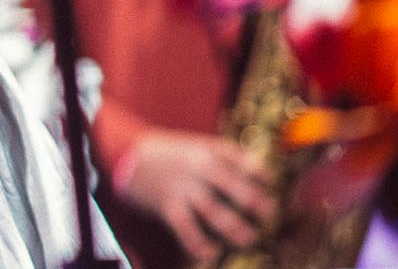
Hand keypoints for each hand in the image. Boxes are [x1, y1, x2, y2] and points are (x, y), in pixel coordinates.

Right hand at [114, 129, 275, 259]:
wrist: (126, 152)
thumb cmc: (167, 152)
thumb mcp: (195, 144)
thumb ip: (222, 156)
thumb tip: (257, 172)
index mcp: (206, 151)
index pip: (240, 160)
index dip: (259, 172)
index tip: (271, 183)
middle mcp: (197, 168)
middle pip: (232, 186)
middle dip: (254, 202)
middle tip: (269, 214)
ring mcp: (182, 187)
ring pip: (214, 210)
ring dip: (234, 227)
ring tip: (249, 238)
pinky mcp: (166, 204)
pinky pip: (185, 227)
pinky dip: (197, 242)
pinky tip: (209, 253)